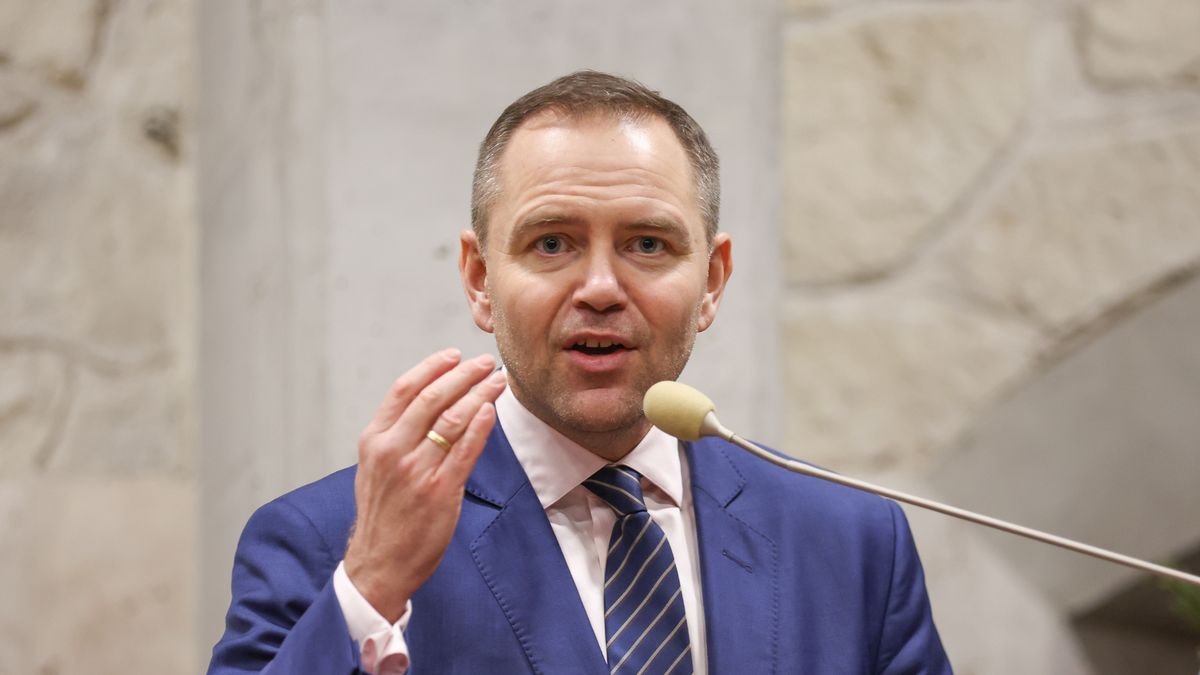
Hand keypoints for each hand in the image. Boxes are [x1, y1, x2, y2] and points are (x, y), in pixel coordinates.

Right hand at [343, 348, 506, 621]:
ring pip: (452, 418)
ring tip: (497, 381)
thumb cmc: (382, 514)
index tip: (454, 355)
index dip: (432, 367)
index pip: (404, 389)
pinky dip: (480, 425)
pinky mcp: (440, 491)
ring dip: (479, 394)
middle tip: (485, 363)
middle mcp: (393, 450)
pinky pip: (465, 449)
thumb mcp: (375, 468)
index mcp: (374, 440)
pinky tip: (492, 409)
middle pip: (432, 397)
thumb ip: (397, 436)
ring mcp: (416, 470)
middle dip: (464, 374)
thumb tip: (433, 403)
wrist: (379, 563)